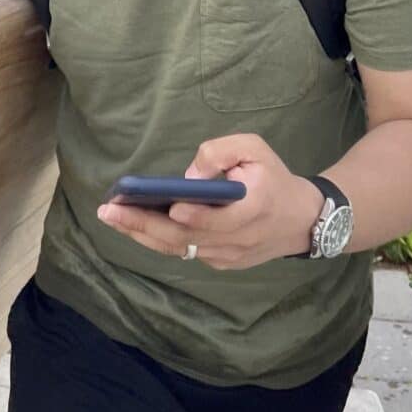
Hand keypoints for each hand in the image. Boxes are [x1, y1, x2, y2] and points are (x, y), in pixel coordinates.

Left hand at [96, 134, 323, 270]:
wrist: (302, 219)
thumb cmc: (273, 176)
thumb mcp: (255, 148)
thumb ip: (222, 152)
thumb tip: (190, 177)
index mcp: (253, 210)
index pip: (218, 220)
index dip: (194, 216)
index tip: (170, 206)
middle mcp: (238, 240)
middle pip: (186, 239)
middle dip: (144, 226)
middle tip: (109, 211)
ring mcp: (228, 256)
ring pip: (180, 250)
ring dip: (142, 235)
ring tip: (111, 217)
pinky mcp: (221, 262)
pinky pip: (186, 253)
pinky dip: (158, 240)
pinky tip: (133, 225)